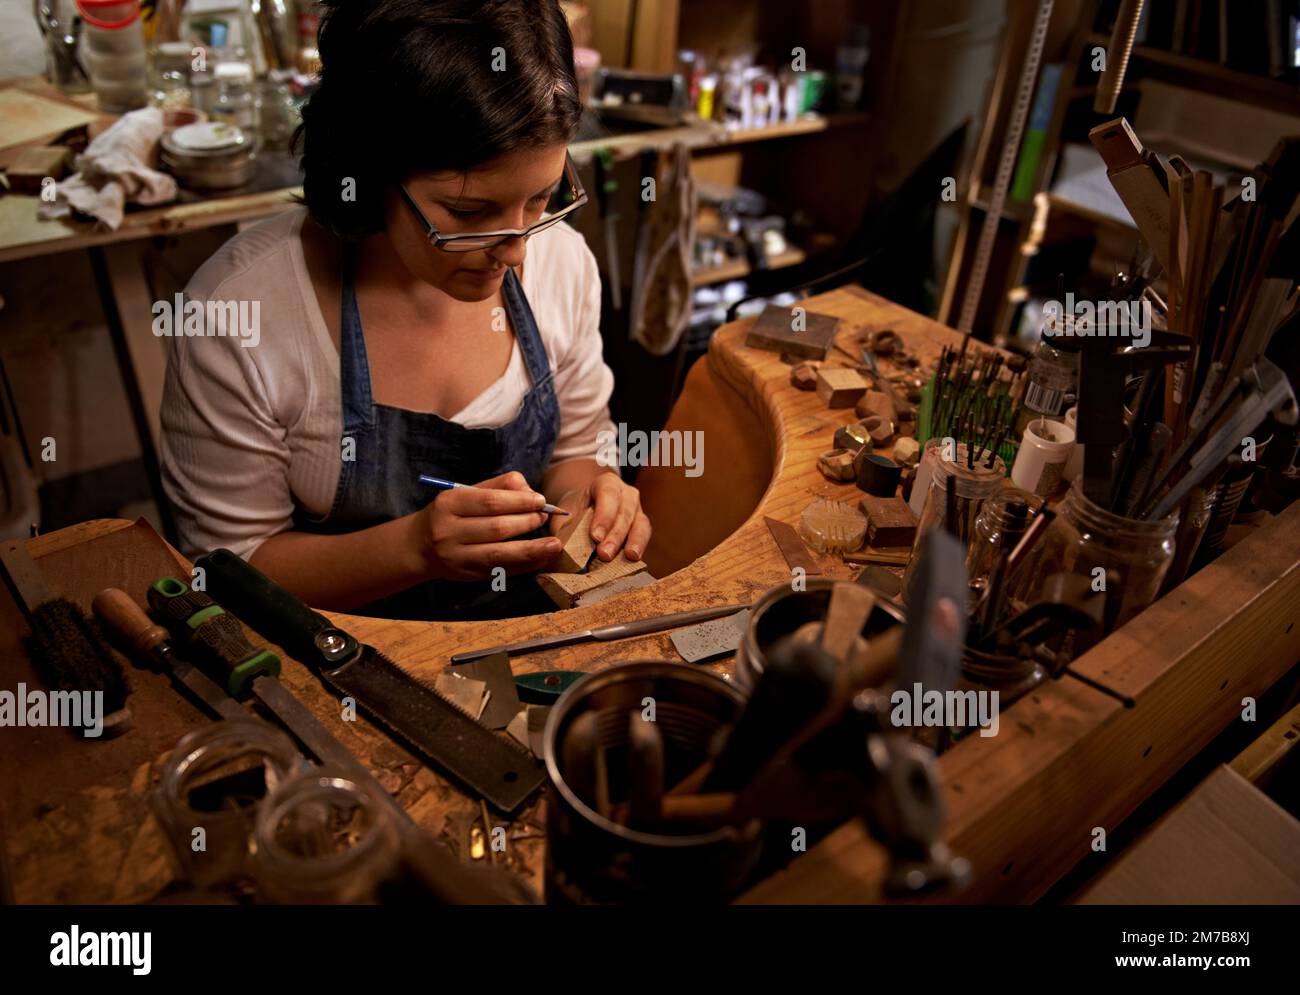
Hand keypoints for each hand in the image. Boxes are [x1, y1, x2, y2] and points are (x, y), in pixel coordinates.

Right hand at [416, 471, 560, 580]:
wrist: (421, 546)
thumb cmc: (452, 513)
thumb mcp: (467, 492)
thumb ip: (499, 486)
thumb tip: (532, 493)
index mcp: (449, 504)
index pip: (490, 502)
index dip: (519, 501)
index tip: (540, 501)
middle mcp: (449, 532)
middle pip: (496, 528)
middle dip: (527, 522)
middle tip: (545, 517)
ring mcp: (457, 557)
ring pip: (499, 554)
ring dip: (531, 550)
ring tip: (554, 544)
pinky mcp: (468, 575)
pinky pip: (501, 571)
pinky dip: (524, 566)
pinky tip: (541, 559)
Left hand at [550, 470, 651, 562]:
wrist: (583, 510)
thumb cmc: (573, 513)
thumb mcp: (563, 517)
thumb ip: (561, 531)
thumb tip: (557, 551)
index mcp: (605, 484)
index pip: (607, 495)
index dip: (603, 516)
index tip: (595, 537)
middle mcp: (625, 493)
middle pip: (624, 512)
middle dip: (615, 535)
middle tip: (605, 554)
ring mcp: (637, 508)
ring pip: (640, 523)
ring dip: (634, 541)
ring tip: (629, 556)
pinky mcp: (642, 524)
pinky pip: (645, 535)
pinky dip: (640, 546)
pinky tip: (634, 559)